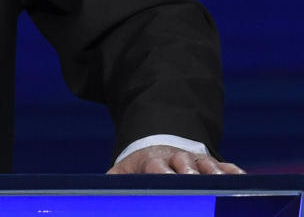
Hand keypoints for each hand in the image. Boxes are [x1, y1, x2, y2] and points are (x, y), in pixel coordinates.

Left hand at [108, 145, 244, 174]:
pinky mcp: (214, 164)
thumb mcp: (123, 172)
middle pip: (186, 166)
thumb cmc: (140, 169)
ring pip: (208, 165)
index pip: (158, 169)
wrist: (158, 146)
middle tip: (197, 186)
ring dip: (215, 175)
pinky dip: (235, 174)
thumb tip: (96, 193)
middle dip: (191, 175)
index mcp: (153, 161)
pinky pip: (228, 167)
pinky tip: (242, 181)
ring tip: (222, 187)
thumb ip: (114, 182)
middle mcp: (177, 158)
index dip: (164, 177)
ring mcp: (197, 160)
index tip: (168, 183)